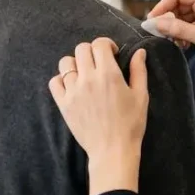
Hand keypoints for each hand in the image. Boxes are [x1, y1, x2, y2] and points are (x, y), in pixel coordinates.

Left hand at [49, 39, 149, 194]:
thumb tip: (140, 52)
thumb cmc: (131, 124)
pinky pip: (54, 82)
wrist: (113, 150)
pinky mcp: (63, 104)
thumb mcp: (141, 96)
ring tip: (84, 74)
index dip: (106, 45)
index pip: (99, 44)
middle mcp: (88, 79)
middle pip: (81, 49)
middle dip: (92, 52)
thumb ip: (139, 70)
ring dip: (75, 64)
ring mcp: (73, 91)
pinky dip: (61, 80)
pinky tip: (72, 86)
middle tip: (99, 63)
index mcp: (108, 74)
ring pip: (65, 63)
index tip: (112, 54)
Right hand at [148, 0, 194, 67]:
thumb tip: (157, 23)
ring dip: (176, 28)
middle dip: (169, 19)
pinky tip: (185, 44)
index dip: (162, 6)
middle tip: (161, 34)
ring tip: (176, 42)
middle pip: (178, 4)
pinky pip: (190, 22)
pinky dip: (184, 32)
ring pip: (183, 14)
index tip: (153, 21)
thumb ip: (179, 29)